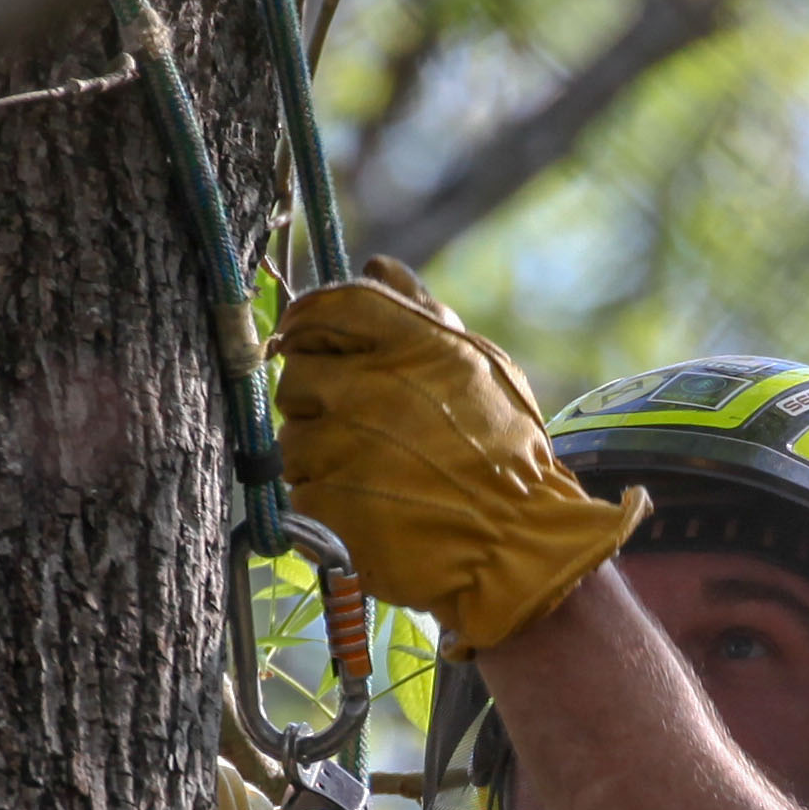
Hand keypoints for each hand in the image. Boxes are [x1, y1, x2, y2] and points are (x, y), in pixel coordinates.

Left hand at [271, 261, 647, 646]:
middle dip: (318, 397)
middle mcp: (369, 389)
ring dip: (319, 454)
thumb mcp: (480, 366)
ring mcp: (343, 449)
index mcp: (410, 345)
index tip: (307, 339)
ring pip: (292, 438)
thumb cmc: (507, 453)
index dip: (307, 322)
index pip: (325, 307)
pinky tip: (367, 506)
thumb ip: (422, 311)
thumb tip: (378, 265)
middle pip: (297, 373)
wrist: (516, 545)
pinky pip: (299, 492)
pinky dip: (324, 501)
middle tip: (359, 422)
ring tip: (371, 471)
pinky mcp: (326, 505)